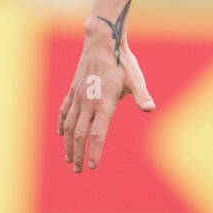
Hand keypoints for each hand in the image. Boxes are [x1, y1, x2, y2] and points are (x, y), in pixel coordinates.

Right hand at [57, 35, 154, 171]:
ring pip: (69, 126)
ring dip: (69, 144)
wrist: (102, 42)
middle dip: (78, 154)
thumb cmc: (122, 62)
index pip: (97, 134)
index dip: (94, 151)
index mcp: (104, 103)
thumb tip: (151, 108)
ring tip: (69, 160)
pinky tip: (62, 135)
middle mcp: (88, 102)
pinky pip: (65, 111)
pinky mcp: (73, 90)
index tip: (92, 166)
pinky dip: (62, 125)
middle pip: (80, 134)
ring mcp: (78, 96)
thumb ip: (142, 96)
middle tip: (78, 170)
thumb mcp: (136, 79)